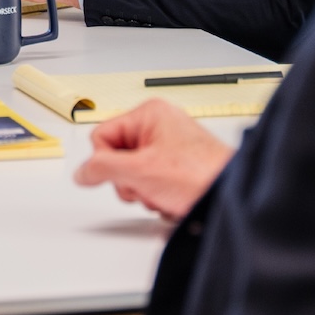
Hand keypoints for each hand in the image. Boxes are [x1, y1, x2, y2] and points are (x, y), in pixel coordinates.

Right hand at [73, 100, 234, 221]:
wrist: (232, 197)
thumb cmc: (202, 174)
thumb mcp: (141, 171)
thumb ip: (102, 168)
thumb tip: (82, 172)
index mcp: (149, 114)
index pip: (102, 137)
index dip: (106, 162)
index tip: (118, 177)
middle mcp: (160, 127)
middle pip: (118, 158)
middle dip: (129, 182)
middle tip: (146, 187)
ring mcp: (170, 149)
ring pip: (134, 175)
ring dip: (144, 193)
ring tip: (164, 195)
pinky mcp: (179, 169)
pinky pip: (152, 184)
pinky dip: (158, 197)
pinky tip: (172, 200)